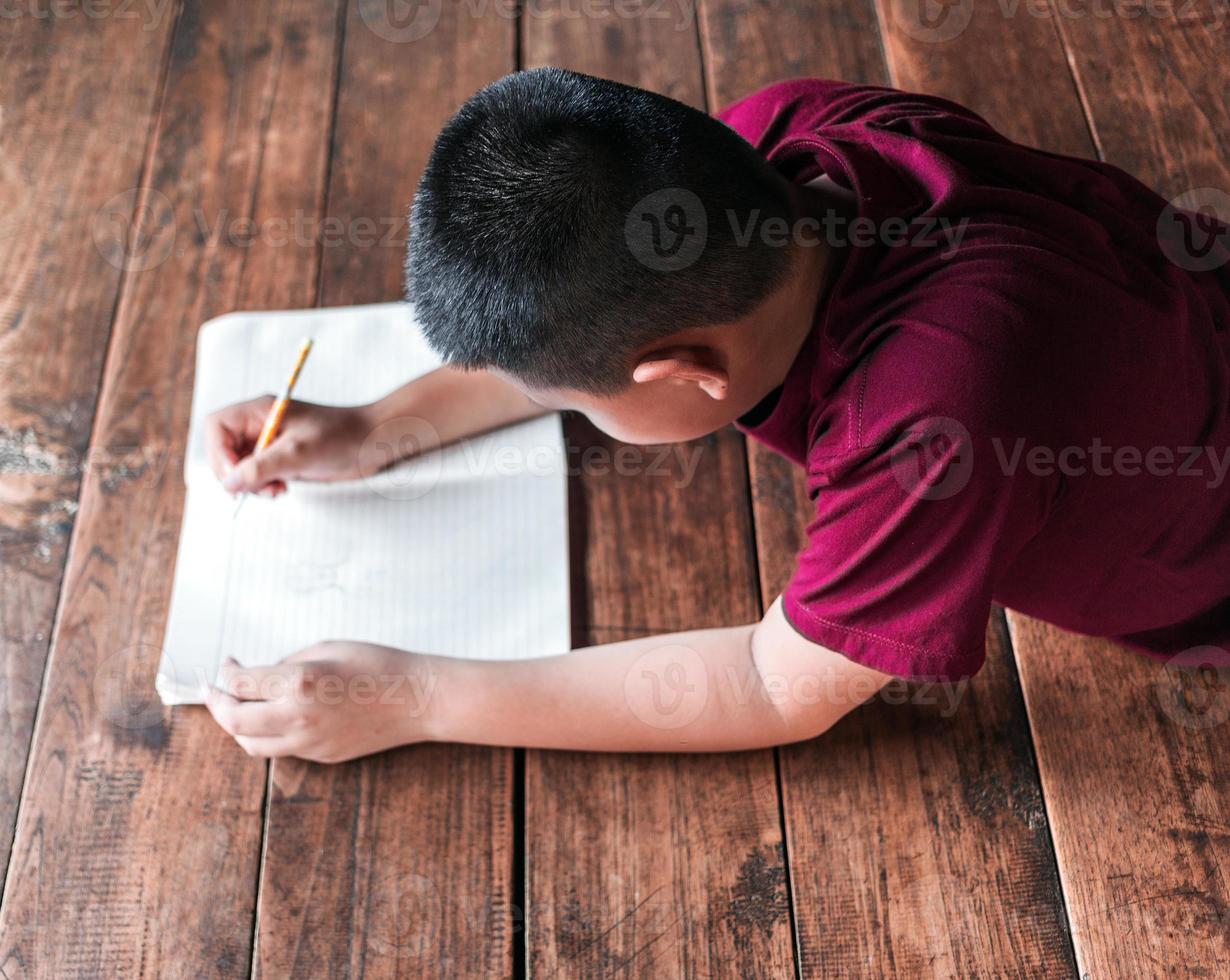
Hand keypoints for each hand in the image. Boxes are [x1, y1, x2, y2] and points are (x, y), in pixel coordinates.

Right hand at [204, 397, 378, 496]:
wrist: (372, 442)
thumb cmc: (341, 438)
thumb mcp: (299, 453)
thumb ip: (261, 468)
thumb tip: (228, 485)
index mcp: (260, 410)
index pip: (217, 427)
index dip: (218, 453)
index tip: (236, 477)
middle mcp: (260, 424)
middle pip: (223, 450)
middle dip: (235, 474)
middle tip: (259, 489)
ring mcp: (269, 441)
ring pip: (239, 467)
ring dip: (251, 484)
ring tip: (277, 490)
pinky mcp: (280, 458)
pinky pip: (257, 475)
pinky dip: (263, 486)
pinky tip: (282, 489)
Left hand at [204, 641, 436, 762]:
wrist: (417, 699)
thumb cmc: (377, 664)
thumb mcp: (327, 648)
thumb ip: (287, 664)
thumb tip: (259, 677)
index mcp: (299, 682)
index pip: (240, 683)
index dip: (226, 672)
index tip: (228, 664)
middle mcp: (298, 717)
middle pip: (234, 720)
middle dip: (218, 703)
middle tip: (216, 690)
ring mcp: (309, 742)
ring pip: (251, 743)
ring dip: (238, 725)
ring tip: (239, 708)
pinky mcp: (321, 756)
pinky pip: (282, 749)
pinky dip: (269, 733)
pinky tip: (274, 717)